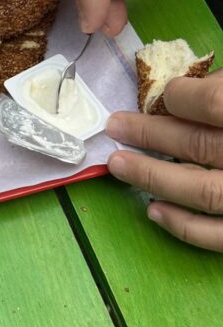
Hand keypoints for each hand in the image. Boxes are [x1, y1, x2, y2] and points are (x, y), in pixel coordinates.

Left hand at [106, 71, 222, 250]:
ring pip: (200, 190)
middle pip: (197, 144)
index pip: (214, 104)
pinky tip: (152, 210)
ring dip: (152, 176)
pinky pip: (217, 235)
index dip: (185, 96)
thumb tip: (187, 90)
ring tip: (117, 164)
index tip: (169, 93)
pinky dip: (183, 225)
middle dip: (150, 134)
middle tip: (113, 125)